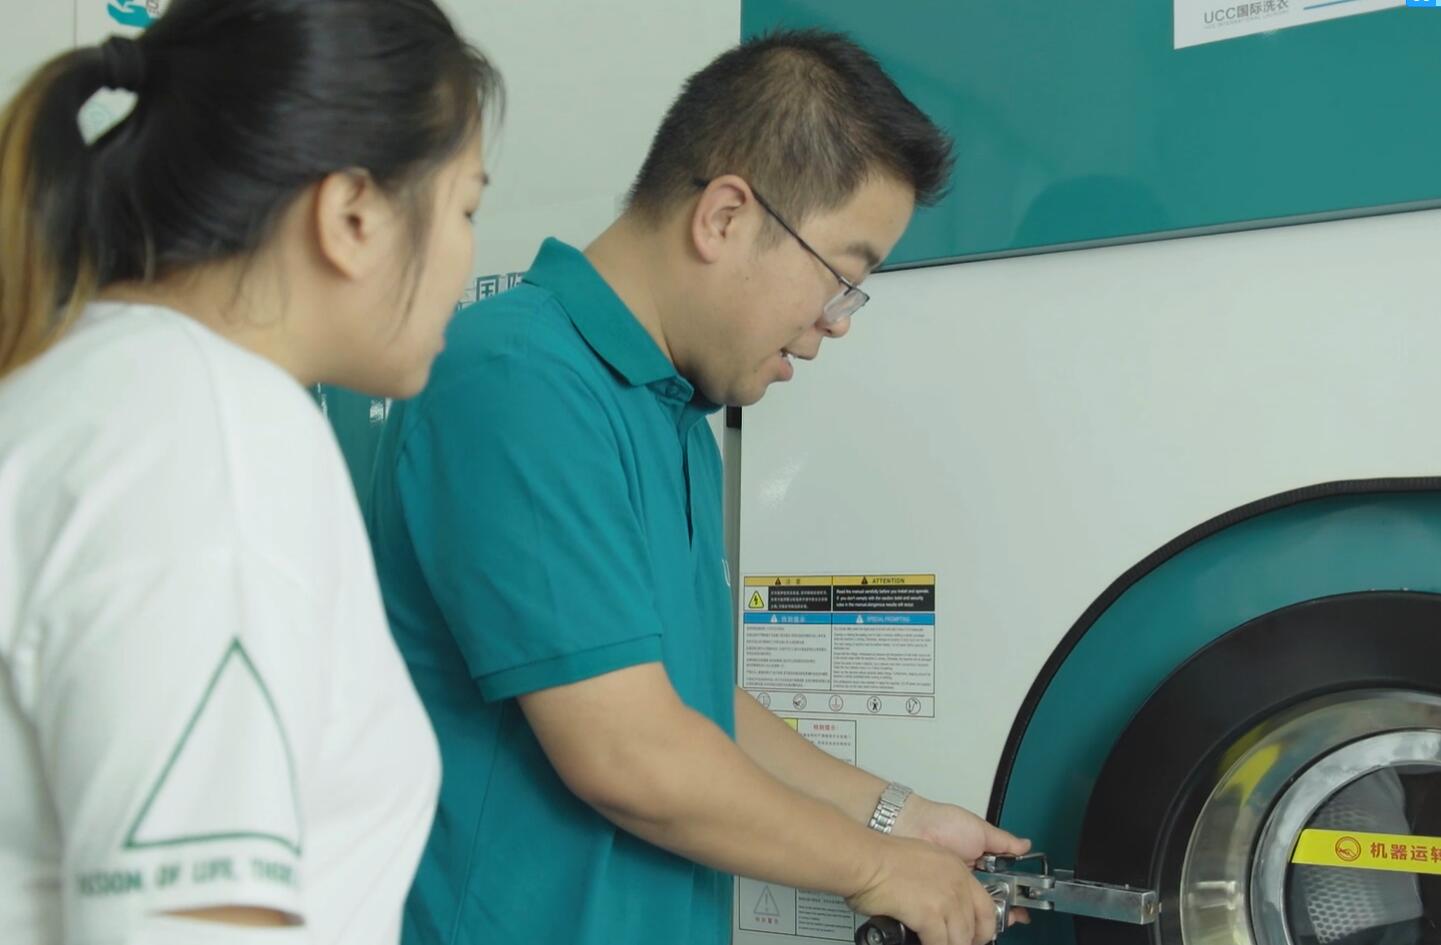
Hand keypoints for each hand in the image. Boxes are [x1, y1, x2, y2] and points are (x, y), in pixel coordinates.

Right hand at [848, 836, 1003, 944]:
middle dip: (969, 942)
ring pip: (961, 940)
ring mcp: (947, 900)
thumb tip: (936, 906)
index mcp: (957, 869)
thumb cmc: (882, 858)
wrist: (866, 859)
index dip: (984, 927)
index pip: (986, 906)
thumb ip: (937, 882)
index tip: (976, 937)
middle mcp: (957, 884)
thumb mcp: (922, 861)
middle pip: (978, 926)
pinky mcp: (931, 915)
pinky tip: (922, 944)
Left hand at [891, 796, 1031, 928]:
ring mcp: (954, 887)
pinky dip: (963, 915)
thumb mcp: (980, 831)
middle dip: (1003, 909)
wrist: (914, 825)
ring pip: (974, 906)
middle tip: (1012, 917)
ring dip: (986, 914)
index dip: (1013, 897)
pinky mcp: (939, 895)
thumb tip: (1027, 845)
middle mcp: (969, 876)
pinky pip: (954, 909)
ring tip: (996, 921)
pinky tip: (972, 920)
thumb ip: (1004, 841)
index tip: (1022, 908)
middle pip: (992, 898)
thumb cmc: (943, 823)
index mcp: (982, 860)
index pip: (1003, 883)